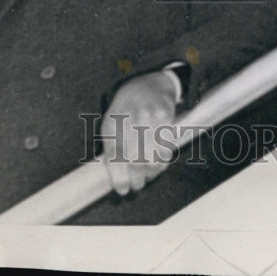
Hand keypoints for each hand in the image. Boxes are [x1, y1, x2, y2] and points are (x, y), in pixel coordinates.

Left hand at [100, 72, 178, 194]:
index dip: (119, 178)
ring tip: (150, 176)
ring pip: (152, 156)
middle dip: (137, 179)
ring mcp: (147, 117)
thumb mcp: (111, 123)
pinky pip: (166, 146)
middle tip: (138, 186)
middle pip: (134, 160)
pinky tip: (160, 164)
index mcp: (112, 123)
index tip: (123, 191)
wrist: (147, 84)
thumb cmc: (126, 109)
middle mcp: (128, 119)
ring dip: (152, 172)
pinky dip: (164, 160)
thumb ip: (111, 147)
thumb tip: (114, 178)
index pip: (114, 157)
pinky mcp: (164, 116)